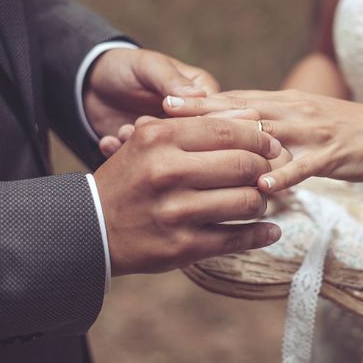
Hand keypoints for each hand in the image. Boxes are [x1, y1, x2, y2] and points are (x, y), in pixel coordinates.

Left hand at [84, 48, 219, 154]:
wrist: (93, 85)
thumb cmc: (127, 67)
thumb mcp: (149, 66)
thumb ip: (171, 80)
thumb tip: (199, 95)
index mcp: (206, 95)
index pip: (215, 116)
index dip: (193, 120)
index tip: (164, 112)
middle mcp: (193, 122)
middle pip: (195, 140)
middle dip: (165, 135)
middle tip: (139, 122)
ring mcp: (172, 141)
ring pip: (169, 156)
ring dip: (143, 146)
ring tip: (123, 130)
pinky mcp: (150, 155)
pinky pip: (144, 165)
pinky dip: (124, 155)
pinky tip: (109, 141)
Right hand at [93, 116, 282, 275]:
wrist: (90, 226)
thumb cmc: (132, 176)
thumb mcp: (153, 139)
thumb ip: (202, 124)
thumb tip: (253, 115)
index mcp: (161, 138)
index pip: (229, 132)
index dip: (260, 138)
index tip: (273, 146)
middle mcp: (167, 173)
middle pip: (245, 165)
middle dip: (265, 170)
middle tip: (268, 174)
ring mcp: (175, 213)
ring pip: (246, 202)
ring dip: (261, 202)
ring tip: (258, 200)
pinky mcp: (181, 247)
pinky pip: (236, 239)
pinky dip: (261, 235)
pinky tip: (270, 231)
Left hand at [161, 90, 362, 192]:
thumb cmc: (342, 132)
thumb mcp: (302, 121)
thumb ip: (270, 123)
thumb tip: (236, 128)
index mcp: (282, 102)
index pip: (232, 99)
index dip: (196, 101)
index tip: (159, 102)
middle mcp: (291, 110)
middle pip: (238, 108)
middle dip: (198, 112)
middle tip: (159, 114)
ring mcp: (311, 131)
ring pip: (266, 132)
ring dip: (230, 138)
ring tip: (197, 146)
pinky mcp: (331, 153)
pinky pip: (304, 165)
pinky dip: (284, 174)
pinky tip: (262, 186)